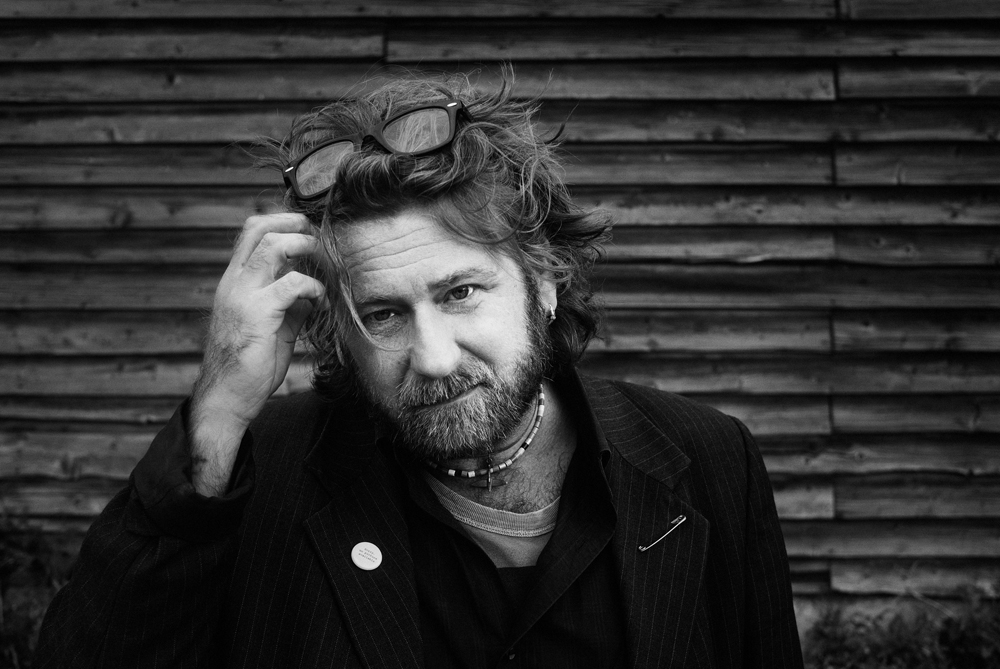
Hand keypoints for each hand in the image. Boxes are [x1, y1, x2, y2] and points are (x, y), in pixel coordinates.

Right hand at [189, 213, 325, 495]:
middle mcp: (233, 283)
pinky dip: (312, 286)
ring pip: (270, 245)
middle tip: (316, 234)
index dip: (279, 222)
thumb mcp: (272, 328)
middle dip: (291, 222)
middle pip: (256, 227)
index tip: (306, 230)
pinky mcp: (256, 314)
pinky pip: (291, 284)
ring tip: (319, 257)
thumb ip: (288, 307)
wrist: (225, 399)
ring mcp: (241, 296)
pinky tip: (320, 299)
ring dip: (301, 245)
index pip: (250, 234)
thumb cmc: (248, 367)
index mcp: (234, 283)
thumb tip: (311, 294)